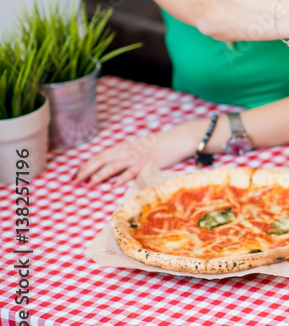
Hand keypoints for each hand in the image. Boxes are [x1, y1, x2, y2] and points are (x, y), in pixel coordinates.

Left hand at [73, 122, 201, 185]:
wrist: (178, 139)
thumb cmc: (161, 144)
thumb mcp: (141, 146)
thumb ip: (128, 154)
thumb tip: (117, 163)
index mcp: (124, 146)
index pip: (100, 155)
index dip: (86, 164)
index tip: (76, 172)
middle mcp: (127, 151)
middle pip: (101, 160)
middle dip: (86, 171)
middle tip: (74, 181)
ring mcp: (135, 157)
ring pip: (111, 167)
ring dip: (98, 176)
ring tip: (87, 184)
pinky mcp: (145, 164)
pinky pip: (129, 172)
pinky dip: (119, 179)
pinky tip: (111, 185)